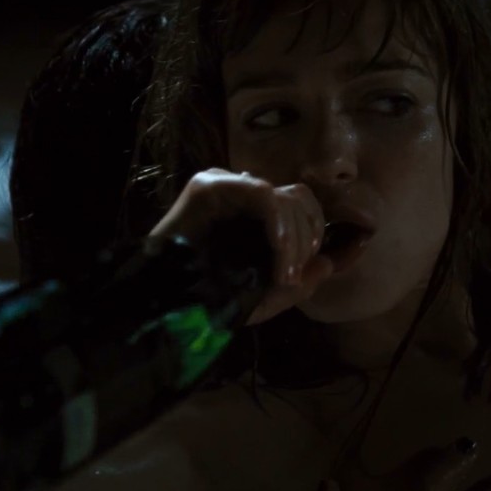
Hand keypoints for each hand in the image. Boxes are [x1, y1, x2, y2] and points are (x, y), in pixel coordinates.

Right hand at [147, 169, 332, 324]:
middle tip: (291, 277)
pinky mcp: (209, 185)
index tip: (302, 274)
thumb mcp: (263, 298)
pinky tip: (277, 251)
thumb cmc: (207, 302)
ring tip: (283, 273)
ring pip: (286, 197)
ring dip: (293, 239)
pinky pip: (262, 195)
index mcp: (257, 215)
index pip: (302, 206)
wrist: (161, 305)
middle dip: (307, 240)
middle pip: (300, 199)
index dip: (314, 235)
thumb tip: (329, 263)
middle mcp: (243, 195)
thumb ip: (298, 283)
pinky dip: (278, 224)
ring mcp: (226, 186)